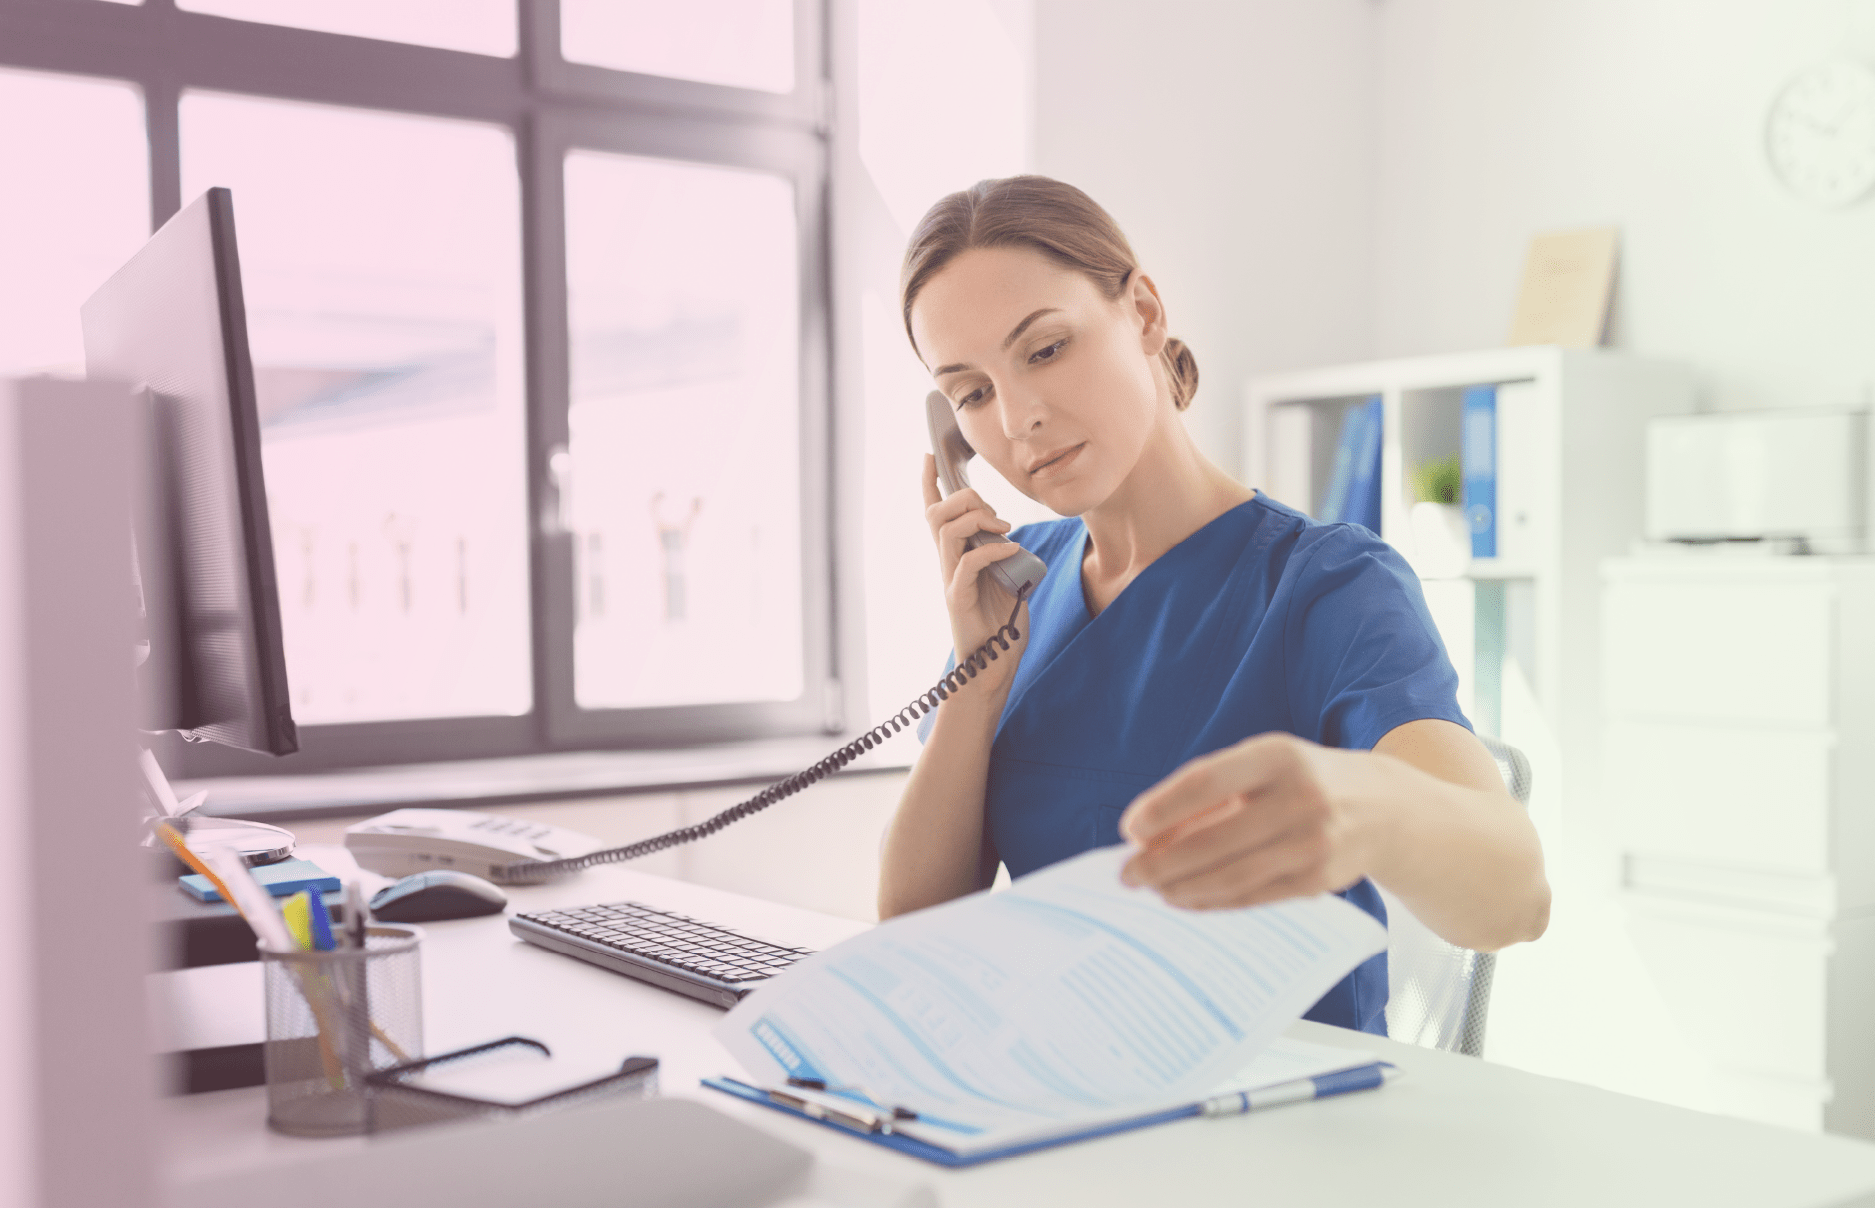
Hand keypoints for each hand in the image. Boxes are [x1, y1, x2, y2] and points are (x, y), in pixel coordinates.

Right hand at [921, 454, 1028, 661]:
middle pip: (936, 513)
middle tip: (995, 514)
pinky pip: (967, 563)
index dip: (929, 483)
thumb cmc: (999, 625)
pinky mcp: (958, 599)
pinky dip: (991, 549)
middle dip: (965, 498)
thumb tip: (1011, 538)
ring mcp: (950, 580)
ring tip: (1004, 529)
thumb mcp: (1006, 580)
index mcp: (955, 557)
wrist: (991, 665)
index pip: (934, 513)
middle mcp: (947, 564)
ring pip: (946, 531)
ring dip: (977, 519)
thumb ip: (1003, 557)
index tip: (929, 457)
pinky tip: (1012, 550)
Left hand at [1118, 733, 1381, 909]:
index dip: (1163, 808)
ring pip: (1232, 875)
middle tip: (1128, 873)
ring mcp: (1314, 842)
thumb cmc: (1301, 783)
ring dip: (1183, 887)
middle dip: (1162, 861)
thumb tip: (1148, 837)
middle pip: (1215, 839)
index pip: (1206, 781)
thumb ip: (1210, 797)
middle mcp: (1300, 797)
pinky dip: (1213, 901)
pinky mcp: (1320, 880)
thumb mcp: (1262, 769)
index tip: (1129, 829)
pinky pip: (1253, 897)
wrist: (1385, 809)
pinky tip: (1186, 900)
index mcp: (1278, 756)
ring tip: (1152, 889)